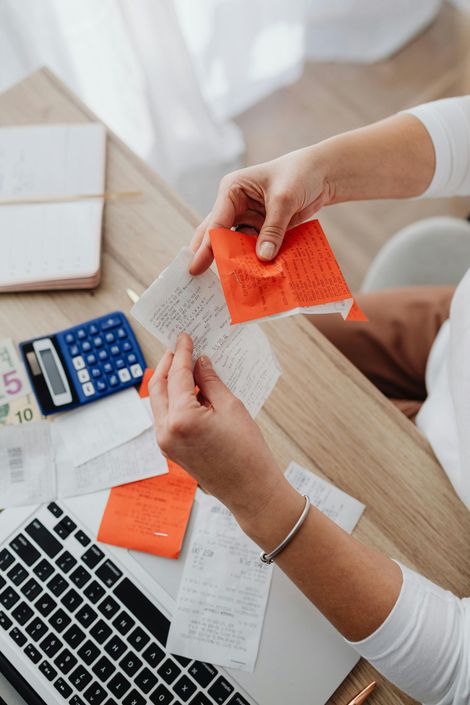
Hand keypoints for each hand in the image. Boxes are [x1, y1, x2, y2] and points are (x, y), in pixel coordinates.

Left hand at [148, 333, 290, 524]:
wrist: (251, 491)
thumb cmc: (247, 452)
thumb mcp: (231, 407)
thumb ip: (210, 382)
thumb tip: (200, 363)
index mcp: (181, 418)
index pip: (177, 375)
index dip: (182, 353)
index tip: (185, 337)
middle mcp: (165, 431)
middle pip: (158, 387)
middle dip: (168, 364)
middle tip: (179, 347)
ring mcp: (165, 443)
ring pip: (158, 402)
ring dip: (168, 382)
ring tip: (183, 365)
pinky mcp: (170, 450)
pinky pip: (165, 417)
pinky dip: (172, 400)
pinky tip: (188, 390)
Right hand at [189, 145, 331, 273]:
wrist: (322, 174)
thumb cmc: (300, 174)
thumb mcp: (284, 199)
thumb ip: (273, 229)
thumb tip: (263, 258)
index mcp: (232, 190)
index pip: (216, 222)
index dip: (206, 247)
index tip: (196, 268)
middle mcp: (235, 205)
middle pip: (218, 234)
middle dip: (211, 255)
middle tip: (197, 278)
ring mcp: (248, 218)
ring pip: (235, 244)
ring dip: (235, 260)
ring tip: (227, 283)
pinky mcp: (261, 228)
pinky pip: (253, 247)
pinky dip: (253, 260)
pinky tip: (251, 276)